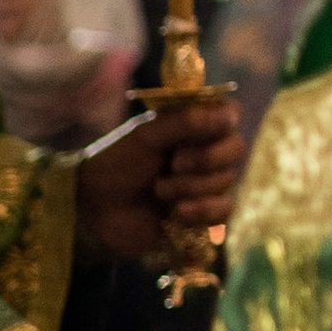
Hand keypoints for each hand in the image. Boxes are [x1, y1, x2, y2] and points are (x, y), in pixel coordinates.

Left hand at [74, 101, 247, 261]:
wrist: (95, 209)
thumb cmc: (115, 165)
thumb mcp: (146, 136)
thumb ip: (185, 121)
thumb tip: (230, 115)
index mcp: (192, 126)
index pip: (231, 114)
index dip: (221, 124)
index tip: (194, 133)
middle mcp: (205, 152)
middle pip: (236, 149)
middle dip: (204, 159)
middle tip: (173, 163)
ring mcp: (206, 184)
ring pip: (227, 181)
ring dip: (189, 187)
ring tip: (158, 190)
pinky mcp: (204, 215)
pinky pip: (223, 211)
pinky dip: (201, 211)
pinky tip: (176, 213)